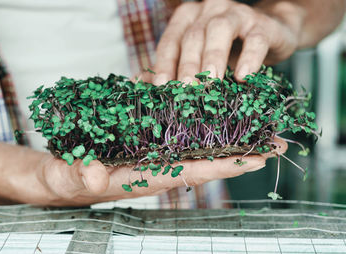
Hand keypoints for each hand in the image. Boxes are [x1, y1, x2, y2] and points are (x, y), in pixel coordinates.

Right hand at [36, 137, 286, 205]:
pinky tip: (213, 112)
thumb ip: (81, 175)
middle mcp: (155, 166)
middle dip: (241, 152)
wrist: (58, 176)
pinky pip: (177, 134)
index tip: (258, 159)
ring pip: (195, 146)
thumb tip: (94, 176)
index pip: (192, 172)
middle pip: (205, 160)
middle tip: (276, 141)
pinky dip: (197, 124)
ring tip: (257, 125)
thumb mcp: (68, 176)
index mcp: (144, 177)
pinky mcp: (144, 143)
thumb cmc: (65, 178)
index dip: (225, 166)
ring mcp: (152, 154)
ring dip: (226, 136)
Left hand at [142, 0, 302, 83]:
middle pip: (192, 36)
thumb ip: (170, 69)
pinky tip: (243, 76)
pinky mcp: (262, 25)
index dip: (163, 64)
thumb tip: (139, 84)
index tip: (160, 88)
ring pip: (219, 31)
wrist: (269, 35)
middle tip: (184, 89)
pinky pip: (255, 39)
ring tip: (210, 82)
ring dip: (213, 57)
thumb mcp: (197, 59)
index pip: (170, 41)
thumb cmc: (226, 50)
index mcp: (188, 18)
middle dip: (186, 65)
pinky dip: (248, 57)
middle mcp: (209, 10)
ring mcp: (236, 13)